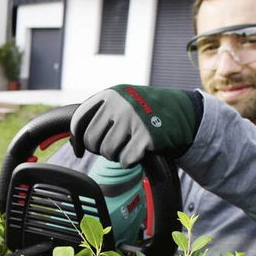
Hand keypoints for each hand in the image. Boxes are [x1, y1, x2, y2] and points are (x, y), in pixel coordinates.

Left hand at [71, 84, 202, 164]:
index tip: (79, 150)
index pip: (79, 120)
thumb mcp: (122, 101)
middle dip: (99, 149)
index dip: (76, 139)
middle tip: (113, 147)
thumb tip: (73, 140)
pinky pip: (125, 160)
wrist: (182, 112)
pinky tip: (139, 150)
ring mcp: (132, 119)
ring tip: (128, 145)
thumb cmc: (146, 111)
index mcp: (109, 95)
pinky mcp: (146, 136)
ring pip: (107, 152)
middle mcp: (118, 104)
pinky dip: (130, 160)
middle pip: (91, 140)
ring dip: (115, 155)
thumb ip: (99, 114)